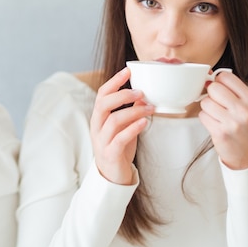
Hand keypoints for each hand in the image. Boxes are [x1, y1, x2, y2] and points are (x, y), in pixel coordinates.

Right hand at [90, 68, 154, 184]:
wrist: (112, 176)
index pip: (101, 94)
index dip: (114, 81)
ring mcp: (102, 141)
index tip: (128, 70)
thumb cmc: (118, 147)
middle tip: (141, 92)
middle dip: (122, 95)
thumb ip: (130, 111)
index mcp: (98, 117)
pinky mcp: (110, 154)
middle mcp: (97, 127)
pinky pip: (120, 138)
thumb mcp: (124, 126)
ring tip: (150, 108)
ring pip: (113, 120)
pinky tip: (144, 122)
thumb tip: (144, 95)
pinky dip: (133, 128)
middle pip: (103, 104)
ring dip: (133, 111)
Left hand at [198, 71, 247, 169]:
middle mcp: (243, 110)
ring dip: (207, 108)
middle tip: (218, 103)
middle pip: (213, 88)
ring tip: (218, 115)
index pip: (226, 77)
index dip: (218, 81)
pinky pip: (202, 116)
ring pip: (205, 102)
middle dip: (211, 94)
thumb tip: (208, 77)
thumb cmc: (245, 126)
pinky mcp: (220, 133)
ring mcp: (231, 122)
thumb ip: (232, 90)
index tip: (220, 88)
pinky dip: (205, 118)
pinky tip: (215, 123)